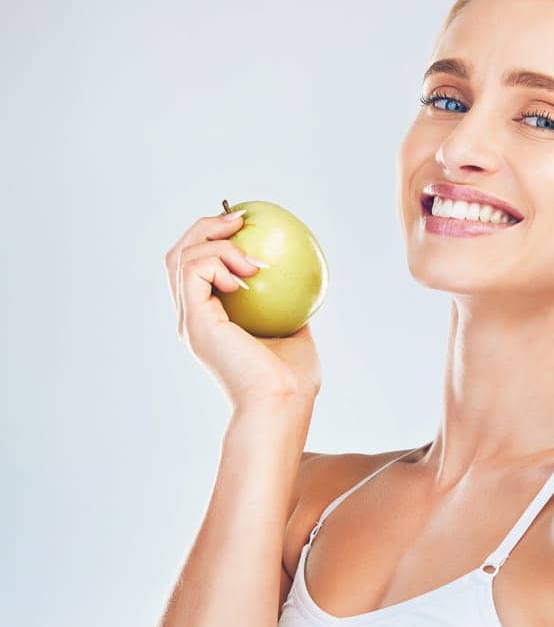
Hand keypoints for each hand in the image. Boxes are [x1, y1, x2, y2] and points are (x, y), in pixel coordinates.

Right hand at [164, 208, 321, 408]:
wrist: (281, 406)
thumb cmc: (293, 384)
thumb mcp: (296, 336)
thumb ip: (288, 310)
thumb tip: (301, 284)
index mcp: (210, 322)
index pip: (196, 270)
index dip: (213, 241)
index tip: (247, 227)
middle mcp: (192, 319)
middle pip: (178, 255)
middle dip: (205, 228)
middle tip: (240, 220)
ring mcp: (189, 319)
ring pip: (181, 255)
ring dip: (216, 242)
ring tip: (249, 253)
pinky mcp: (194, 320)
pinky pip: (194, 268)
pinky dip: (218, 260)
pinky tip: (247, 274)